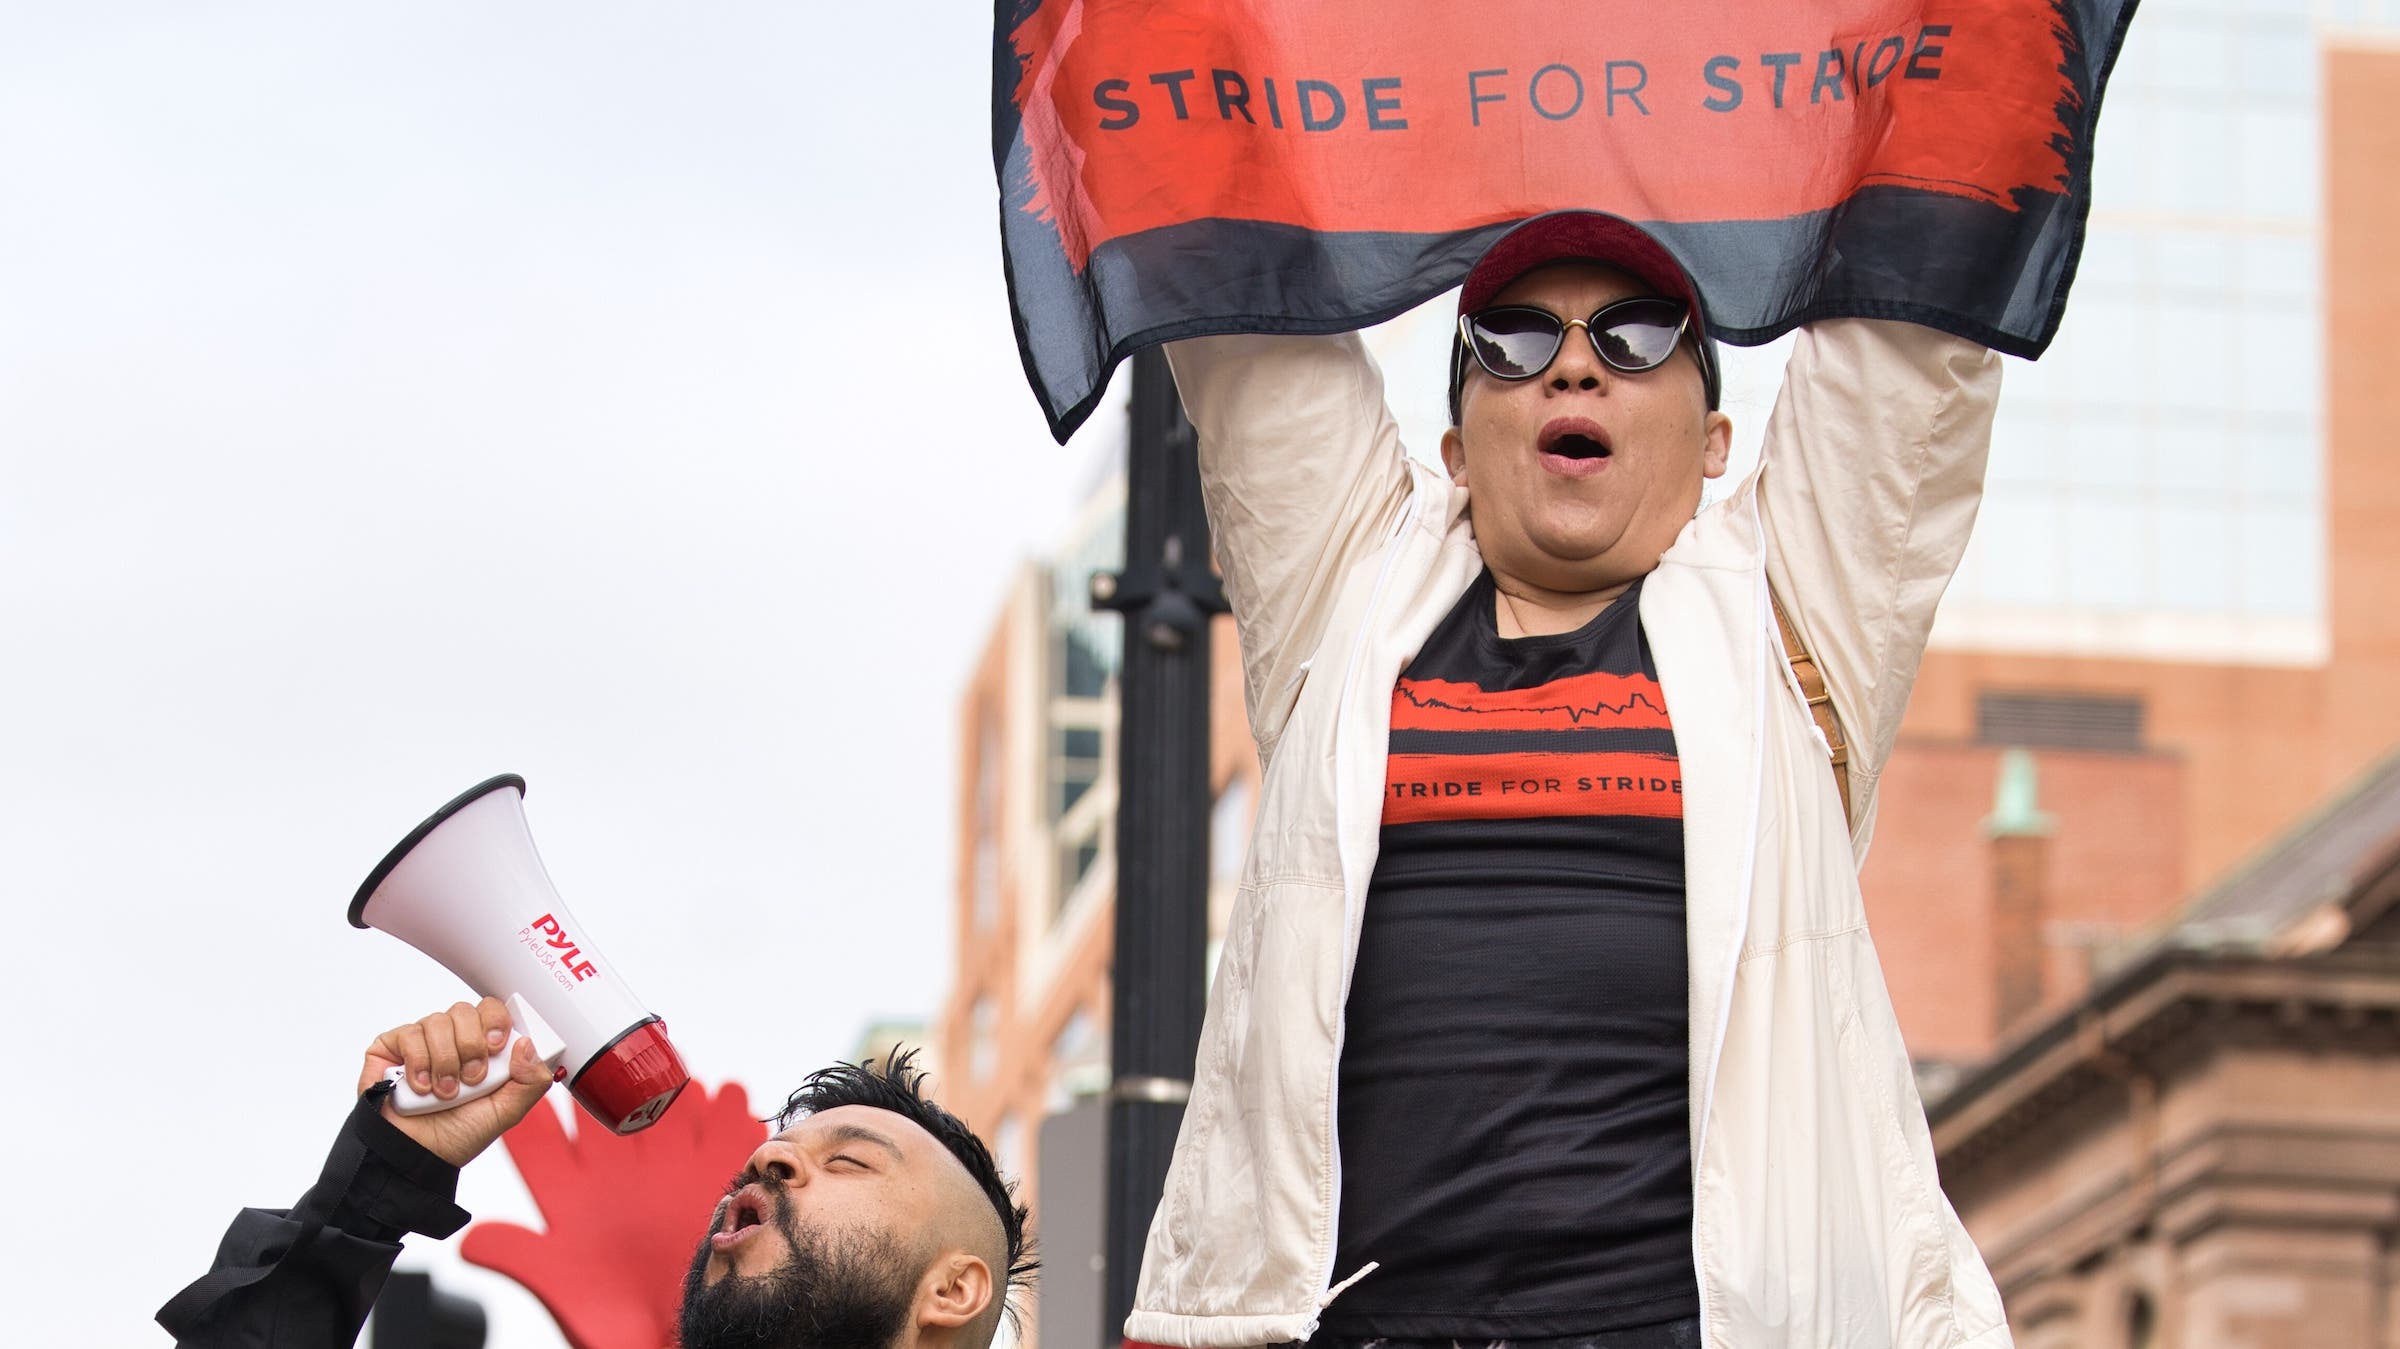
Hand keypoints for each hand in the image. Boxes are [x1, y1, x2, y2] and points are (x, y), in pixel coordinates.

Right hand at [357, 997, 554, 1167]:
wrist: (419, 1155)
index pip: (492, 1010)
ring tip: (445, 1093)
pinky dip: (418, 1063)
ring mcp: (421, 1042)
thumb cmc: (458, 1134)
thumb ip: (530, 1080)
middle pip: (465, 1011)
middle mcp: (451, 1040)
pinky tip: (421, 1088)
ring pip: (437, 1022)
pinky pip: (408, 1034)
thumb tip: (528, 1045)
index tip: (496, 1047)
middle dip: (471, 1047)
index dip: (496, 1022)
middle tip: (471, 1079)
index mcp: (481, 1047)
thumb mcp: (506, 1111)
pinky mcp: (390, 1049)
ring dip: (445, 1062)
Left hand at [462, 1080, 767, 1348]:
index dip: (535, 1104)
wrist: (656, 1328)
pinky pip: (721, 1137)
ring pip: (671, 1112)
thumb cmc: (600, 1310)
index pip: (546, 1139)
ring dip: (679, 1089)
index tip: (528, 1066)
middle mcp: (617, 1170)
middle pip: (612, 1108)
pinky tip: (729, 1098)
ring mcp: (663, 1170)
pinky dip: (730, 1112)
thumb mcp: (554, 1282)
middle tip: (612, 1046)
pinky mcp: (705, 1179)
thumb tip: (469, 1240)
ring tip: (683, 1074)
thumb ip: (518, 1256)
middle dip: (613, 1076)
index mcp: (572, 1189)